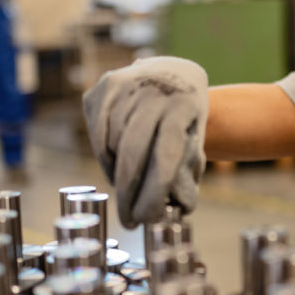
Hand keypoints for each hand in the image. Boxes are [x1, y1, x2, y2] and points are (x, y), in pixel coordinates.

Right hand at [82, 57, 208, 227]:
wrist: (174, 75)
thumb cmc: (187, 120)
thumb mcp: (196, 140)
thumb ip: (187, 172)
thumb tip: (176, 209)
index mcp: (185, 105)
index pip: (166, 155)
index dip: (153, 192)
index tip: (145, 218)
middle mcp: (154, 90)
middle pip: (133, 152)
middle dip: (128, 193)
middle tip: (128, 220)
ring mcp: (126, 85)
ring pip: (113, 145)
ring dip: (118, 174)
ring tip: (130, 186)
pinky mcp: (103, 87)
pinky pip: (98, 135)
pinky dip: (106, 156)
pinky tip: (117, 164)